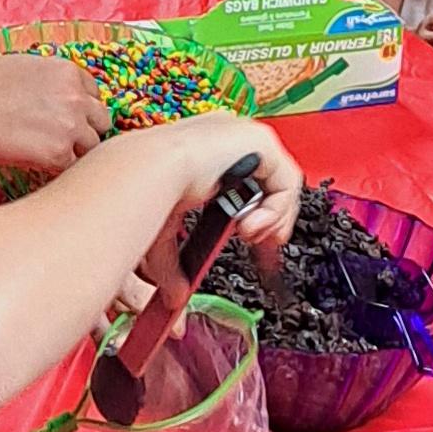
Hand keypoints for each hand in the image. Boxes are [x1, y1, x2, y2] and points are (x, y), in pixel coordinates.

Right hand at [0, 54, 110, 172]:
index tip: (69, 116)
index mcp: (67, 72)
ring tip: (48, 152)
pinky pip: (71, 167)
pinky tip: (38, 162)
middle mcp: (76, 97)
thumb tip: (59, 99)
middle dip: (86, 129)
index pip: (94, 94)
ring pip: (92, 147)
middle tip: (63, 137)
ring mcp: (70, 127)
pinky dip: (58, 167)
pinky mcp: (58, 154)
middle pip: (102, 121)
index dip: (82, 107)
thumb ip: (52, 82)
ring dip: (75, 151)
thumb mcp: (25, 67)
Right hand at [133, 115, 299, 306]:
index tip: (249, 240)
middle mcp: (225, 135)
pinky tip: (257, 225)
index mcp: (202, 147)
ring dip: (271, 216)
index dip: (249, 212)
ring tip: (253, 236)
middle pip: (263, 178)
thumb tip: (173, 296)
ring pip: (277, 180)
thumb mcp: (162, 231)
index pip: (240, 177)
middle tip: (258, 242)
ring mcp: (244, 135)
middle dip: (266, 215)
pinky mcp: (261, 140)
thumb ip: (171, 263)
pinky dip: (277, 208)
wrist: (154, 169)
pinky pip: (285, 179)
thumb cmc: (147, 187)